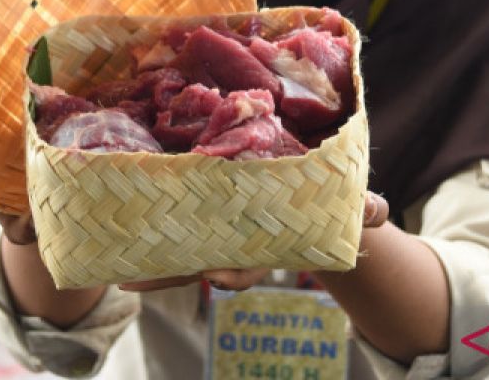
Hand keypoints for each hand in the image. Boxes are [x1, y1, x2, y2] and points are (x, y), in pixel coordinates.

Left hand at [117, 191, 389, 292]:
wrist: (321, 211)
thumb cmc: (340, 210)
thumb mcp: (358, 209)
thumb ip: (366, 210)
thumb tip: (377, 210)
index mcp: (271, 246)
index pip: (248, 265)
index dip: (231, 273)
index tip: (216, 275)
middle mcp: (242, 246)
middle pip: (199, 266)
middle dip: (168, 275)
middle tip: (134, 279)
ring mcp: (223, 234)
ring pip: (181, 254)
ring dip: (148, 261)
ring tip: (111, 266)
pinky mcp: (210, 216)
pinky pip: (179, 229)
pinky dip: (152, 233)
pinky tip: (121, 231)